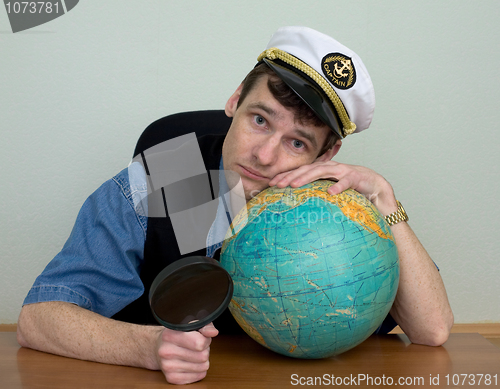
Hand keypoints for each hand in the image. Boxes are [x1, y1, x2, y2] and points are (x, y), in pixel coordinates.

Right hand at [155, 323, 218, 384]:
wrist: (158, 347)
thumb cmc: (178, 335)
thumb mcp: (190, 324)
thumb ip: (205, 326)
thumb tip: (213, 332)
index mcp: (170, 335)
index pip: (199, 343)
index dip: (205, 340)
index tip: (201, 337)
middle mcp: (167, 351)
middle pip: (203, 356)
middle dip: (204, 350)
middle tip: (196, 347)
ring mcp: (168, 366)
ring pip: (203, 367)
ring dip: (202, 360)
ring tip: (193, 354)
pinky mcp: (172, 378)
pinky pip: (199, 376)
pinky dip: (199, 370)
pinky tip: (190, 363)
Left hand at [268, 160, 397, 214]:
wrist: (376, 186)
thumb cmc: (351, 189)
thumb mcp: (330, 190)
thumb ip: (316, 194)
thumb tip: (298, 207)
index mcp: (323, 171)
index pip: (301, 171)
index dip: (286, 175)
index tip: (271, 183)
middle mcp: (330, 168)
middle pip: (307, 169)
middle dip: (291, 175)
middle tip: (277, 184)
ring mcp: (343, 171)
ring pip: (322, 171)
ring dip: (307, 177)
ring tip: (294, 184)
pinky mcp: (356, 177)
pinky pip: (346, 181)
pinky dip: (338, 186)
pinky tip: (330, 192)